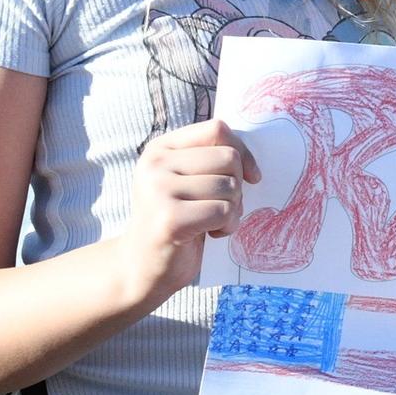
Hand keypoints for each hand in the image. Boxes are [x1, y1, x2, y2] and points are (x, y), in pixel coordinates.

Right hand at [121, 120, 259, 304]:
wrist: (142, 265)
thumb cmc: (178, 218)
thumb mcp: (188, 179)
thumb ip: (212, 159)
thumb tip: (254, 162)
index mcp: (160, 148)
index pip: (217, 129)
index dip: (243, 151)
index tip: (248, 176)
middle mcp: (155, 164)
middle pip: (229, 158)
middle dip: (237, 186)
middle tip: (219, 206)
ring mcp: (158, 190)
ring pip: (230, 187)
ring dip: (234, 209)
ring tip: (212, 221)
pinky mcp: (170, 219)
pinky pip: (224, 211)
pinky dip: (228, 226)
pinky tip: (210, 234)